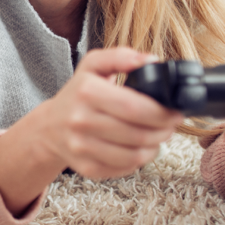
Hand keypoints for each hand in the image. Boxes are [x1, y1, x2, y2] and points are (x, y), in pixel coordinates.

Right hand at [44, 47, 186, 180]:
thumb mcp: (92, 66)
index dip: (162, 112)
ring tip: (157, 135)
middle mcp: (80, 121)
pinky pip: (125, 168)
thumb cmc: (78, 94)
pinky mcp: (87, 168)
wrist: (50, 126)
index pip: (134, 107)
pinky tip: (140, 147)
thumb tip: (152, 61)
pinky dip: (140, 160)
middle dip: (164, 130)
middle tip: (170, 123)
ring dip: (155, 146)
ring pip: (134, 155)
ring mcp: (82, 148)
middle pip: (138, 134)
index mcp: (86, 92)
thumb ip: (121, 56)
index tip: (175, 111)